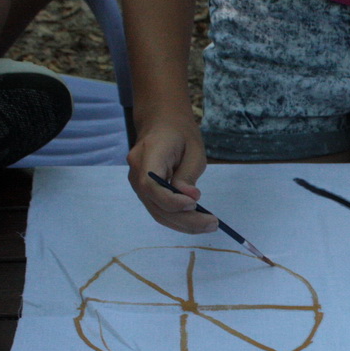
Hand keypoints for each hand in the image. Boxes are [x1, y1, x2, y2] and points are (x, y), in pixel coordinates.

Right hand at [126, 114, 214, 233]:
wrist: (161, 124)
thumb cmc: (180, 134)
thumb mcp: (193, 148)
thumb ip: (189, 173)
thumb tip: (190, 197)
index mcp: (148, 154)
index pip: (151, 184)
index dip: (170, 200)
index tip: (194, 204)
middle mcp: (136, 171)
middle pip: (155, 203)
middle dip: (184, 219)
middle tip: (212, 224)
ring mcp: (137, 182)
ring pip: (156, 211)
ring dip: (183, 224)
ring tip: (209, 225)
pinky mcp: (143, 191)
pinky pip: (158, 208)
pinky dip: (177, 219)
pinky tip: (196, 222)